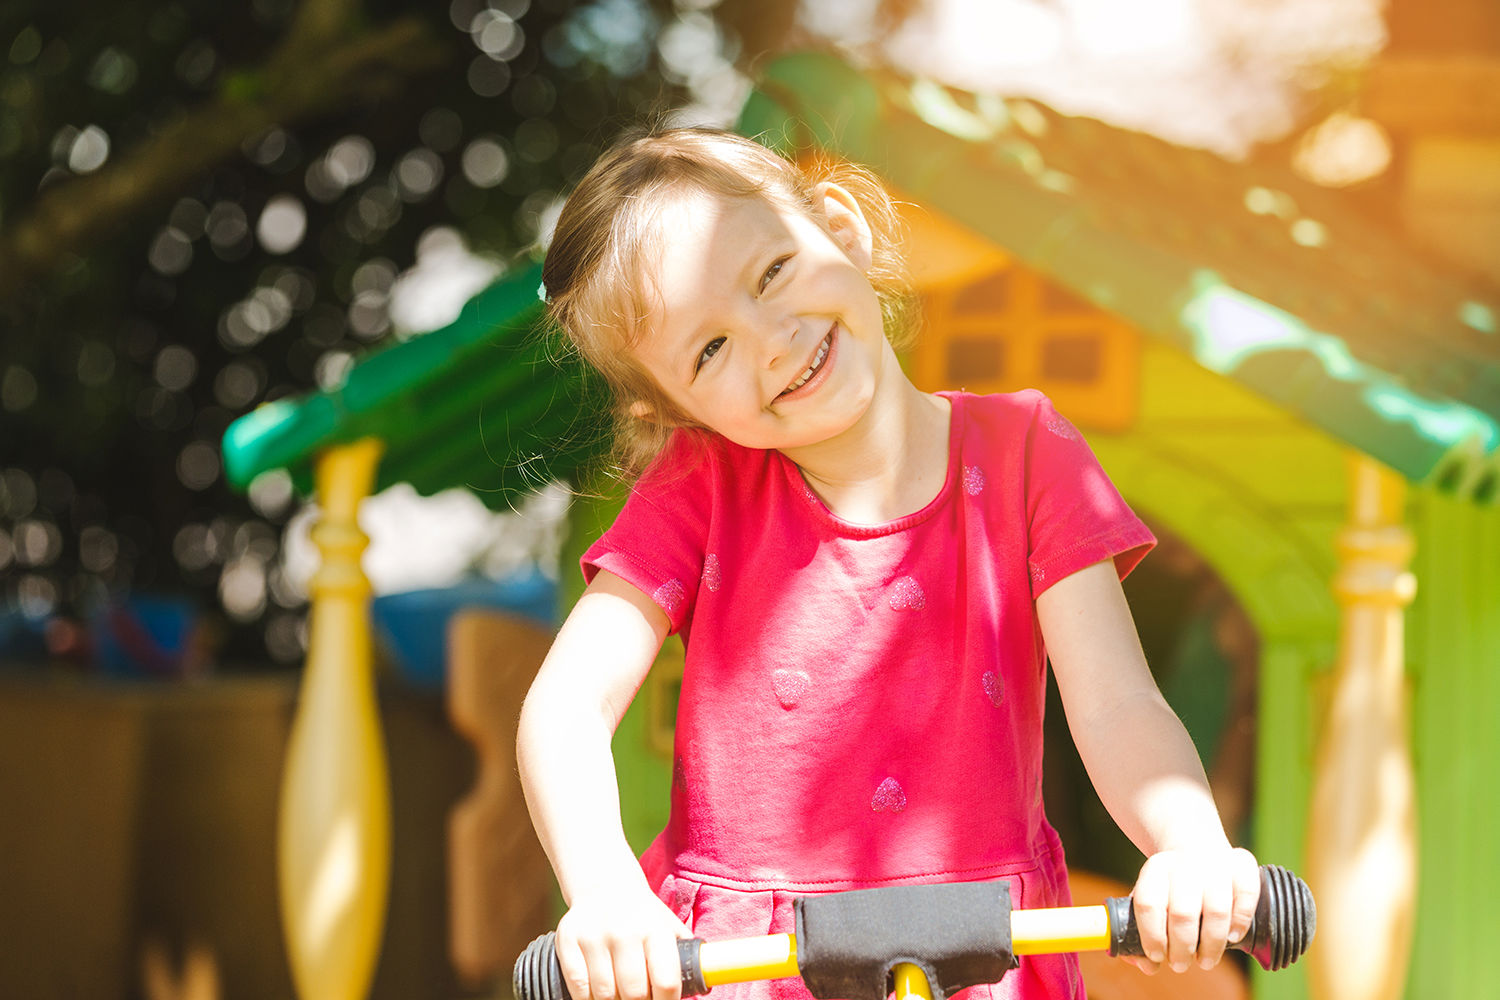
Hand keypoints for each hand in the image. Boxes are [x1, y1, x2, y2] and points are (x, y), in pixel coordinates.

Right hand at [554, 880, 692, 999]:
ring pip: (604, 995)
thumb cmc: (643, 917)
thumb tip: (702, 983)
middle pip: (633, 994)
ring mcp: (594, 936)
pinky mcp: (568, 940)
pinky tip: (597, 995)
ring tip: (619, 996)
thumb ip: (684, 955)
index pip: (666, 982)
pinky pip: (578, 989)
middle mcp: (624, 931)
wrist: (604, 886)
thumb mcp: (668, 927)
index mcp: (655, 930)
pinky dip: (588, 999)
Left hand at [1124, 846, 1259, 974]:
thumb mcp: (1150, 901)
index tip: (1157, 956)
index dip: (1152, 936)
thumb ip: (1144, 934)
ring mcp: (1216, 863)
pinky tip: (1232, 937)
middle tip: (1180, 965)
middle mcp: (1185, 863)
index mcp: (1156, 869)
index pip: (1148, 904)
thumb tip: (1147, 966)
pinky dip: (1241, 921)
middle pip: (1183, 913)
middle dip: (1182, 947)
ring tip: (1205, 961)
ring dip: (1211, 944)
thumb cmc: (1171, 888)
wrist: (1198, 849)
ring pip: (1217, 910)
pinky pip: (1247, 894)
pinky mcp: (1243, 865)